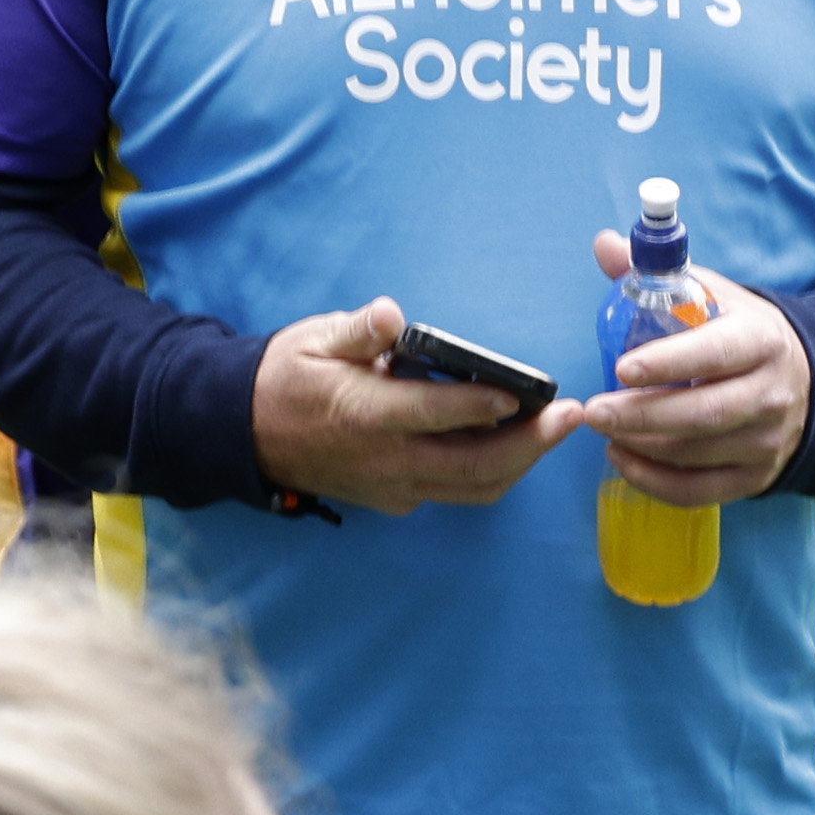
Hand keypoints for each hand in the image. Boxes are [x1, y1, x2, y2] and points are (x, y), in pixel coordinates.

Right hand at [250, 298, 581, 516]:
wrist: (245, 434)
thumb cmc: (286, 376)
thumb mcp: (314, 339)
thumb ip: (358, 330)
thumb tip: (391, 315)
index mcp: (366, 415)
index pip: (436, 414)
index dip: (483, 405)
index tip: (523, 393)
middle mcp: (386, 461)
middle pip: (474, 466)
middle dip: (531, 445)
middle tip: (570, 416)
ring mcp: (393, 487)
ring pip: (474, 488)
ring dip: (521, 464)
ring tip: (554, 430)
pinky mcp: (397, 499)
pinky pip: (457, 493)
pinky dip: (493, 474)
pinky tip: (515, 444)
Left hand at [566, 240, 811, 505]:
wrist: (806, 382)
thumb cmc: (742, 335)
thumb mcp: (713, 296)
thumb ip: (658, 275)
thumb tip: (605, 245)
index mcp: (762, 341)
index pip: (715, 354)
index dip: (668, 364)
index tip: (622, 369)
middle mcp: (770, 394)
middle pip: (702, 414)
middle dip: (641, 416)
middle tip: (594, 411)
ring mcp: (766, 441)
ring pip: (696, 454)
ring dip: (642, 445)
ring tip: (604, 428)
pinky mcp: (756, 476)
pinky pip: (700, 491)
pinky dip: (655, 482)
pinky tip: (623, 459)